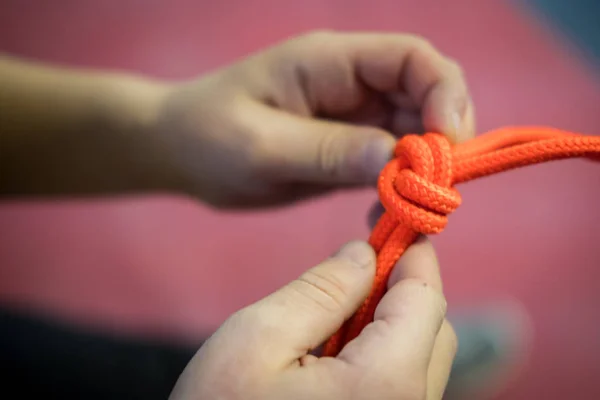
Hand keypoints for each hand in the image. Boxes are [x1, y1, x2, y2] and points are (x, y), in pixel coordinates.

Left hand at [156, 31, 474, 206]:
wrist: (179, 152)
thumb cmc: (208, 137)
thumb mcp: (262, 147)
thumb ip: (328, 151)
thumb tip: (399, 159)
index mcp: (330, 62)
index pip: (412, 58)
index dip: (445, 95)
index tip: (449, 146)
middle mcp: (350, 84)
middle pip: (424, 96)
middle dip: (442, 140)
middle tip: (436, 190)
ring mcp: (351, 117)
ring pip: (413, 133)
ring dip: (423, 170)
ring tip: (410, 209)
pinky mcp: (346, 148)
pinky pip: (389, 163)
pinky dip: (398, 188)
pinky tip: (384, 215)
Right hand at [169, 237, 456, 399]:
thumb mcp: (258, 338)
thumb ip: (320, 290)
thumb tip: (363, 253)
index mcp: (386, 383)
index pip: (425, 298)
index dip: (412, 253)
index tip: (392, 221)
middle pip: (433, 329)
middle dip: (402, 285)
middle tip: (357, 263)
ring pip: (420, 358)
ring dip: (389, 320)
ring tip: (334, 311)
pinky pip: (400, 384)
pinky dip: (379, 352)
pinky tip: (334, 350)